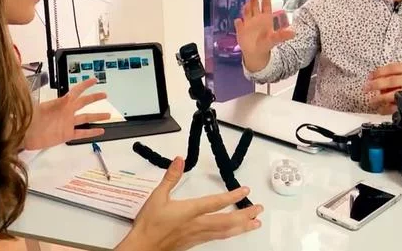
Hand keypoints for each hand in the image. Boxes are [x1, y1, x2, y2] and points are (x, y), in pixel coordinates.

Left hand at [23, 78, 109, 149]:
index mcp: (61, 103)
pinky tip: (100, 131)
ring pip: (85, 118)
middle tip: (104, 95)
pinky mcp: (66, 134)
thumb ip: (53, 101)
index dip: (86, 85)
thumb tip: (62, 97)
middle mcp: (66, 112)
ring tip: (107, 115)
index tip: (94, 80)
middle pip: (84, 103)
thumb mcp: (38, 105)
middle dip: (94, 98)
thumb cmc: (29, 118)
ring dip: (97, 116)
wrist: (24, 134)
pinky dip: (92, 132)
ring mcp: (67, 123)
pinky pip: (82, 133)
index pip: (76, 91)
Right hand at [116, 157, 262, 250]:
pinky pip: (218, 238)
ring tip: (255, 222)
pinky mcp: (195, 242)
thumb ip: (171, 177)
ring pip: (225, 232)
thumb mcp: (157, 196)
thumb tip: (179, 160)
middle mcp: (197, 225)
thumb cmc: (149, 224)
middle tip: (259, 209)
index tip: (244, 191)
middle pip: (227, 221)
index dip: (232, 197)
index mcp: (189, 211)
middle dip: (245, 215)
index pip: (215, 203)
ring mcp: (198, 236)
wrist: (143, 247)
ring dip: (242, 227)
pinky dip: (230, 233)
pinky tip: (234, 232)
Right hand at [234, 0, 294, 71]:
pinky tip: (238, 21)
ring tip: (247, 5)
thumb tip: (293, 33)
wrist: (256, 53)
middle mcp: (256, 19)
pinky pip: (239, 24)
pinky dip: (239, 22)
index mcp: (265, 19)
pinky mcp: (241, 30)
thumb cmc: (266, 44)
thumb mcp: (274, 39)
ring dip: (246, 8)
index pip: (266, 6)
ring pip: (246, 12)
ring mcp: (248, 23)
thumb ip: (282, 35)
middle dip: (254, 0)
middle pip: (255, 6)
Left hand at [364, 63, 401, 114]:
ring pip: (394, 94)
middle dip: (376, 85)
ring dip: (380, 98)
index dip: (378, 72)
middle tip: (366, 88)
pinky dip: (389, 109)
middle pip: (390, 81)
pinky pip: (399, 106)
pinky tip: (382, 110)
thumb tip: (377, 77)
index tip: (369, 77)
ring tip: (371, 101)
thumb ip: (397, 71)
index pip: (391, 68)